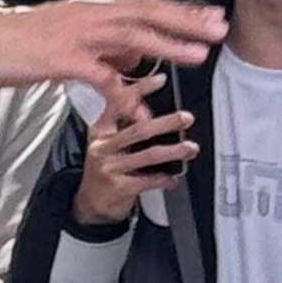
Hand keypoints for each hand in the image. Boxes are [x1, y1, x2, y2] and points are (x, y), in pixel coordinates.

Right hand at [0, 0, 224, 110]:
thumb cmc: (23, 44)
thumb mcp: (71, 38)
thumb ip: (104, 45)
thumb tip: (134, 53)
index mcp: (94, 11)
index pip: (146, 5)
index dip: (180, 11)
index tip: (211, 17)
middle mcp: (91, 17)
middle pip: (147, 13)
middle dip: (186, 21)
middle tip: (220, 29)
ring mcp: (78, 36)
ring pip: (132, 36)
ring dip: (167, 46)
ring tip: (198, 57)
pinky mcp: (63, 59)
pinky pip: (102, 78)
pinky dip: (124, 95)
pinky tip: (141, 114)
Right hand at [72, 75, 197, 221]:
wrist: (91, 202)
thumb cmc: (105, 166)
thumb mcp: (108, 141)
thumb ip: (126, 124)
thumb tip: (153, 111)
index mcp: (100, 129)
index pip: (118, 103)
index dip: (139, 89)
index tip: (160, 80)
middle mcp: (103, 146)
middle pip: (138, 130)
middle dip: (165, 123)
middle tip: (185, 117)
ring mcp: (110, 167)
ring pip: (147, 155)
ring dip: (173, 151)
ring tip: (190, 148)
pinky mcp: (119, 188)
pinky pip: (148, 180)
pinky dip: (164, 179)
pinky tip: (173, 178)